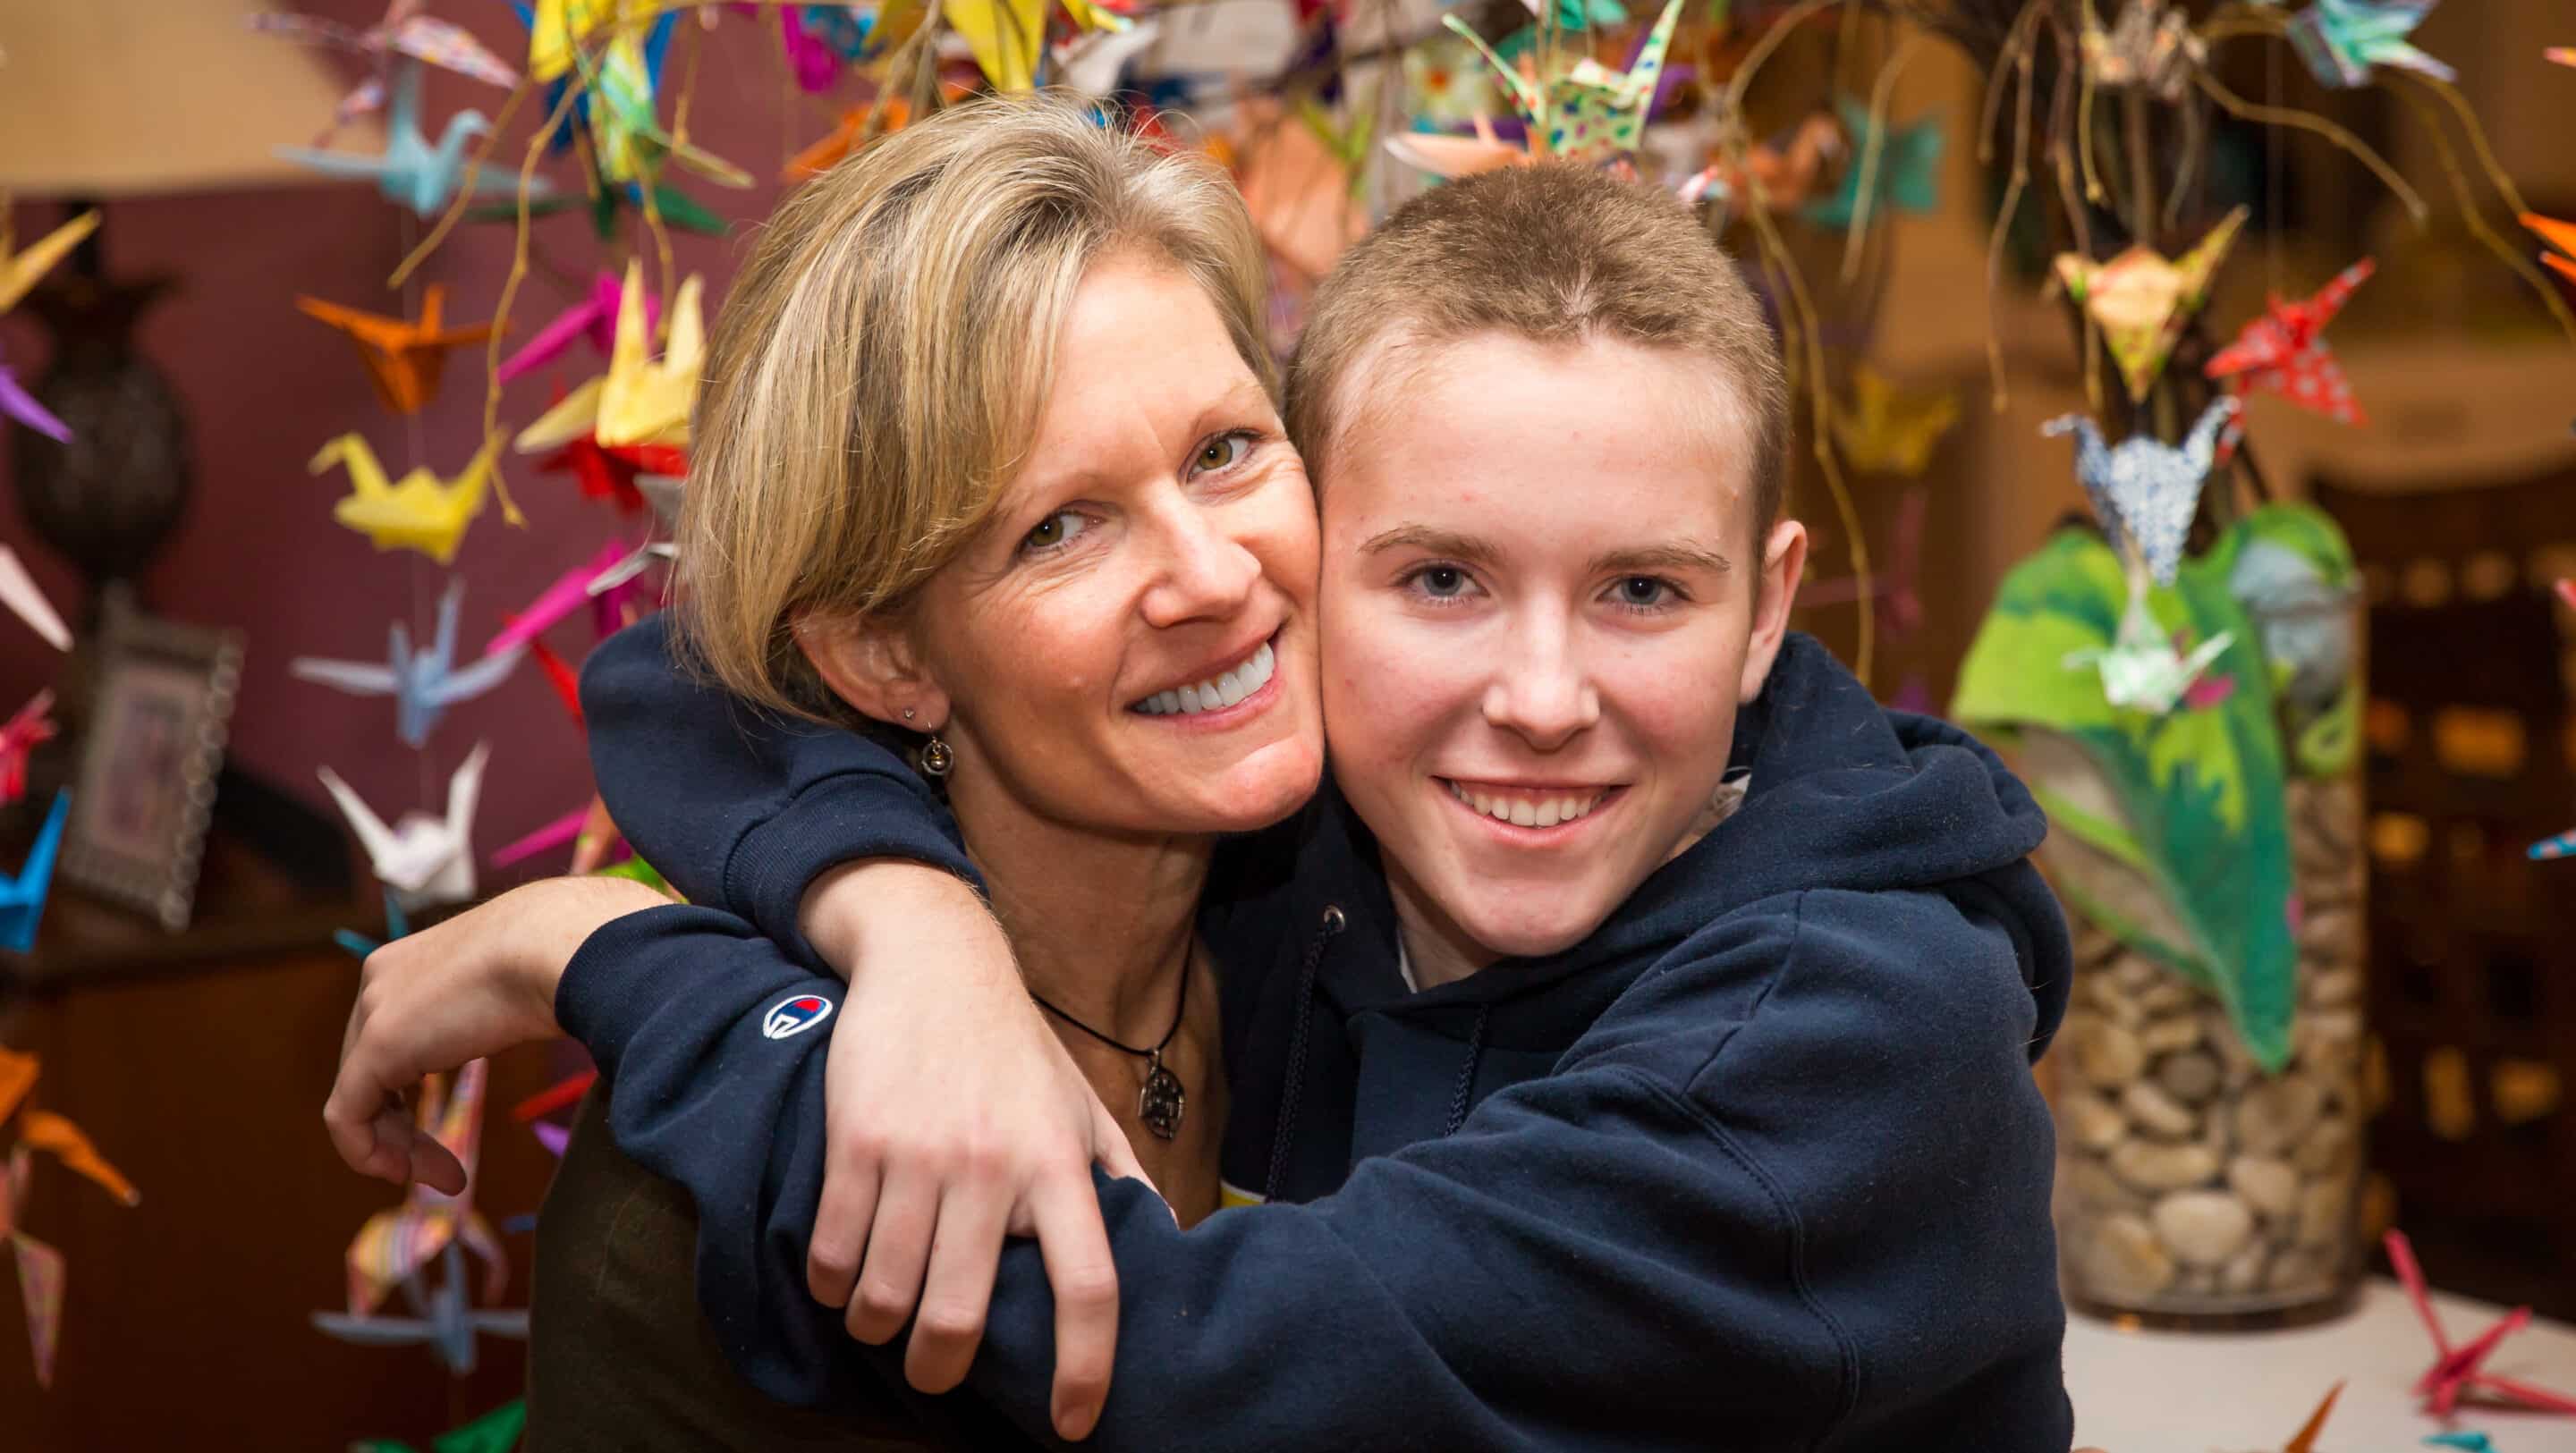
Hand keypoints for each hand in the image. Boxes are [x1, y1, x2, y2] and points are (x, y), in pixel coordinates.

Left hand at [325, 876, 667, 1191]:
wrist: (555, 943)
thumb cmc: (560, 955)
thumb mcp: (519, 983)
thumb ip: (504, 1004)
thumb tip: (536, 1014)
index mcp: (411, 963)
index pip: (390, 1041)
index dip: (409, 1095)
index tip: (449, 1131)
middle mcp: (380, 980)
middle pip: (371, 1073)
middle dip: (404, 1130)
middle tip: (449, 1171)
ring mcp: (375, 1009)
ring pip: (358, 1098)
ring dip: (396, 1149)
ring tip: (445, 1181)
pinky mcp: (379, 1044)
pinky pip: (347, 1115)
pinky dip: (371, 1154)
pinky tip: (409, 1175)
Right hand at [797, 862, 1152, 1441]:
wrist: (935, 960)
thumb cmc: (1015, 1048)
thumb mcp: (1083, 1104)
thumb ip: (1121, 1177)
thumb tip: (1166, 1244)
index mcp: (1060, 1164)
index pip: (1090, 1286)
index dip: (1085, 1369)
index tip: (1072, 1423)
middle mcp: (994, 1166)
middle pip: (960, 1319)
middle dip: (940, 1370)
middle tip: (938, 1369)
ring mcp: (920, 1155)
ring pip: (885, 1300)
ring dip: (878, 1328)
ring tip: (883, 1318)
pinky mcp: (856, 1142)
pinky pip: (832, 1254)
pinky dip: (833, 1284)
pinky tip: (844, 1274)